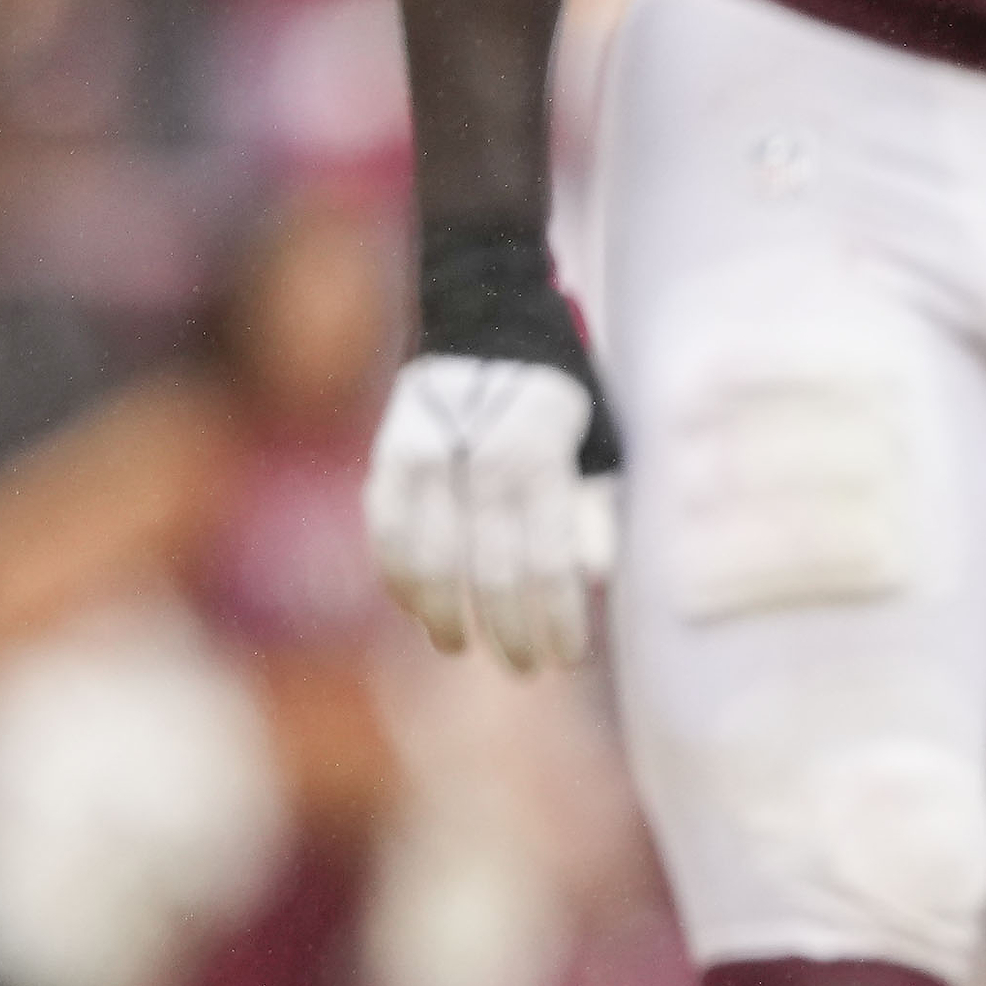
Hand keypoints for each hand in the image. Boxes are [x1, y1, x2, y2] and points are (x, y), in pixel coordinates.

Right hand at [371, 217, 621, 674]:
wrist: (488, 319)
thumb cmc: (559, 399)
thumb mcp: (598, 444)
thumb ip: (594, 508)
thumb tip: (595, 577)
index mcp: (542, 459)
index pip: (547, 565)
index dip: (554, 622)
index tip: (562, 658)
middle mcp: (481, 459)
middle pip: (491, 573)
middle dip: (508, 631)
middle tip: (521, 666)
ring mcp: (429, 456)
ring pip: (430, 561)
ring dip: (444, 614)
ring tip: (458, 643)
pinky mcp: (390, 453)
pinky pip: (387, 530)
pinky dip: (398, 574)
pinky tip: (415, 606)